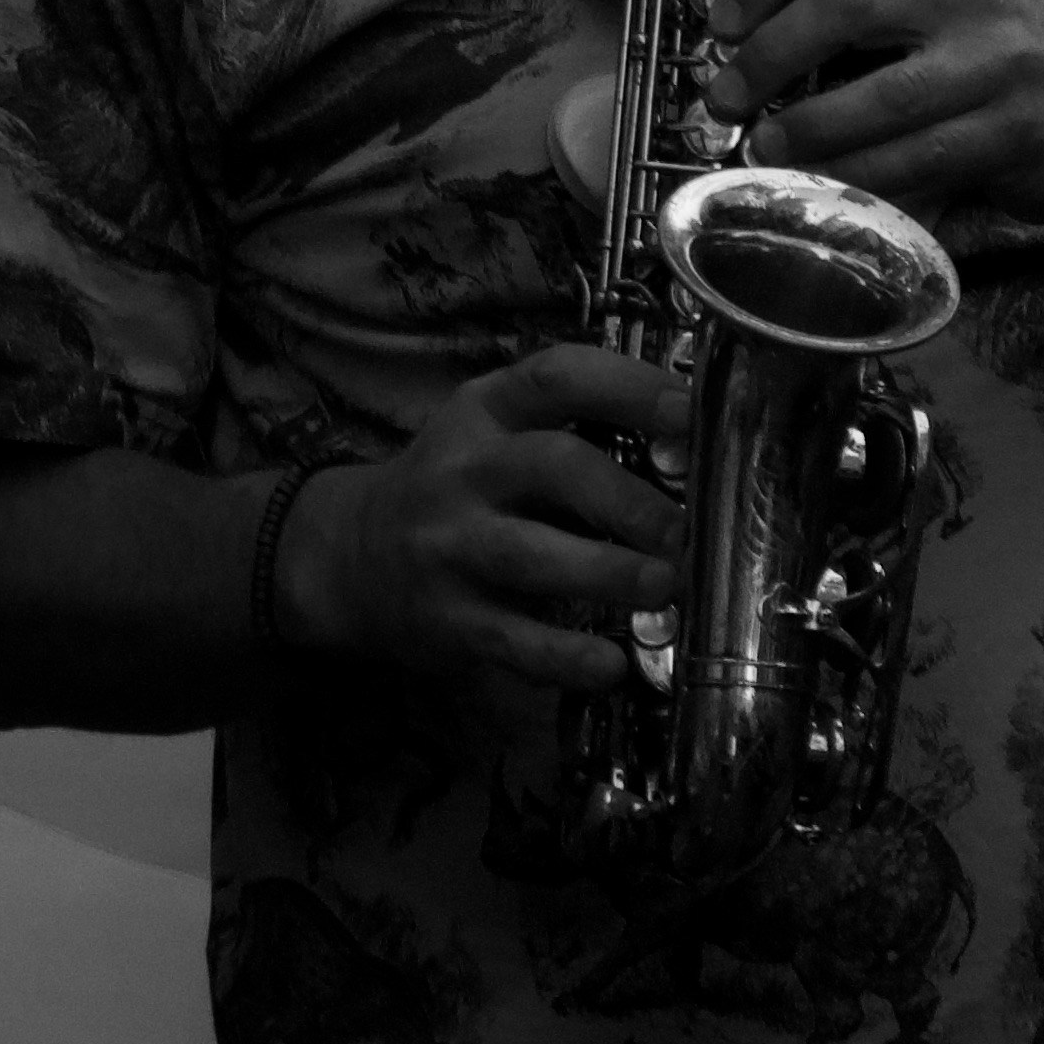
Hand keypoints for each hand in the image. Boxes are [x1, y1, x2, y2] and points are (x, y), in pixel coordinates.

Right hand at [278, 346, 685, 702]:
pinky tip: (611, 665)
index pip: (557, 377)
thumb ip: (570, 435)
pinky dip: (565, 656)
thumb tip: (694, 453)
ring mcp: (450, 545)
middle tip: (685, 532)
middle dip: (627, 497)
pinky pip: (513, 640)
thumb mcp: (491, 438)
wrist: (349, 556)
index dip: (630, 389)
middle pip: (551, 464)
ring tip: (665, 588)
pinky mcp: (448, 618)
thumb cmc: (455, 491)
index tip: (692, 413)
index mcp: (484, 412)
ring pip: (532, 554)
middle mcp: (464, 470)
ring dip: (607, 571)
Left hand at [712, 0, 1043, 240]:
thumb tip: (750, 35)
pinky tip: (828, 184)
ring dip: (806, 128)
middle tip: (725, 94)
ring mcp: (994, 62)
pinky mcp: (1013, 131)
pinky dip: (862, 176)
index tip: (720, 18)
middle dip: (768, 54)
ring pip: (880, 93)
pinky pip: (919, 158)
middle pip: (843, 3)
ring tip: (764, 147)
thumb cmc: (1006, 55)